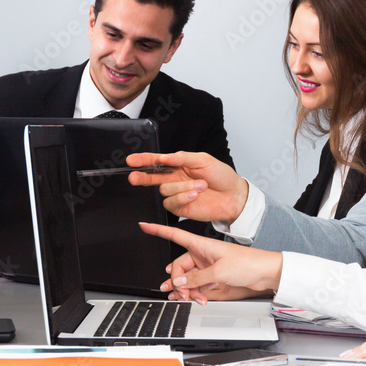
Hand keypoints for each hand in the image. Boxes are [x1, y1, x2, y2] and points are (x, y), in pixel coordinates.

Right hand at [127, 152, 248, 222]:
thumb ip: (182, 157)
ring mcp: (177, 194)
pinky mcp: (181, 207)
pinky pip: (171, 203)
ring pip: (164, 190)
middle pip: (151, 177)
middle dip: (142, 177)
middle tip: (134, 177)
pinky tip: (195, 195)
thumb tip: (164, 157)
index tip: (131, 161)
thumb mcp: (203, 160)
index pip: (157, 161)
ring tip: (200, 186)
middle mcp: (175, 179)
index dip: (143, 160)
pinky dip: (183, 197)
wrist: (233, 196)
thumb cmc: (221, 176)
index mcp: (179, 165)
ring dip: (181, 187)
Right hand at [139, 222, 282, 302]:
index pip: (175, 235)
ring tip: (192, 299)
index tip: (144, 225)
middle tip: (184, 293)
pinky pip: (197, 286)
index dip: (159, 230)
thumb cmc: (247, 263)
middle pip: (179, 267)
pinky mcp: (213, 277)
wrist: (265, 273)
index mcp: (202, 245)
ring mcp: (207, 266)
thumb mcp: (218, 271)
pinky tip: (196, 299)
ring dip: (188, 290)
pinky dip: (196, 293)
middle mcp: (202, 255)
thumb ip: (196, 278)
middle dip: (179, 282)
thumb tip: (177, 282)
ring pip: (187, 279)